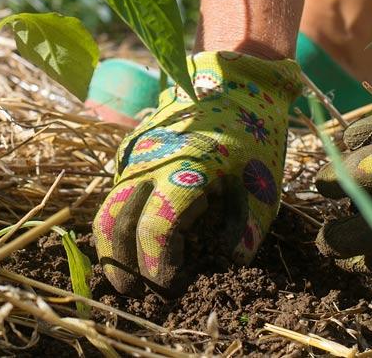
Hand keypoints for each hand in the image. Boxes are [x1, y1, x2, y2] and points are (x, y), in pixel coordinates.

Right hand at [93, 51, 302, 293]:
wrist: (229, 80)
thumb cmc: (251, 133)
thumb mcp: (263, 180)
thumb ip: (249, 224)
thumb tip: (232, 261)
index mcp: (183, 170)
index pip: (154, 229)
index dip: (157, 266)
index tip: (169, 286)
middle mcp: (148, 162)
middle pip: (111, 221)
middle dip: (117, 264)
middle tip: (131, 292)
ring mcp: (133, 154)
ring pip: (108, 207)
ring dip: (118, 244)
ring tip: (137, 269)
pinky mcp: (129, 150)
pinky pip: (117, 191)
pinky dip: (125, 219)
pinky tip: (148, 233)